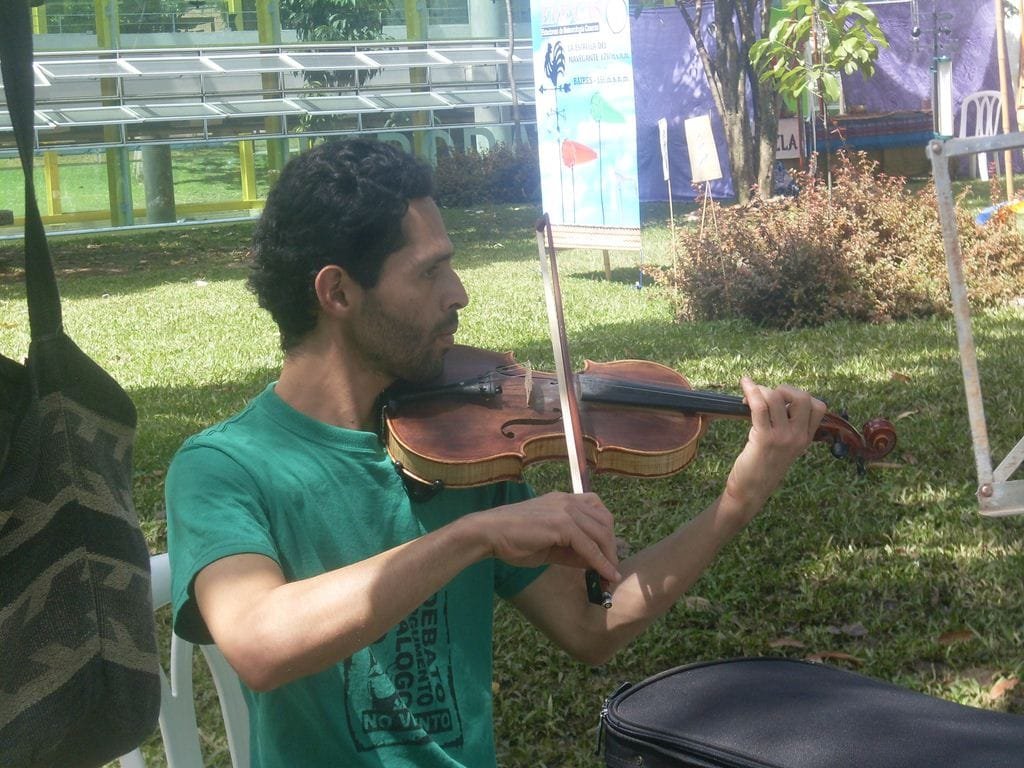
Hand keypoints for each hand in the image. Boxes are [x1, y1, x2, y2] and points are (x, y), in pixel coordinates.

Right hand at [470, 492, 620, 583]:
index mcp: (564, 501)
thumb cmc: (514, 540)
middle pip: (605, 522)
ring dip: (609, 557)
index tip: (607, 557)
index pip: (598, 512)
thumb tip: (593, 563)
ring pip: (601, 534)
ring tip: (609, 577)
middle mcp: (568, 500)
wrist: (489, 533)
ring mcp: (565, 510)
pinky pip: (589, 546)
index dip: (606, 534)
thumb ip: (572, 550)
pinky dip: (600, 563)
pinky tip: (604, 576)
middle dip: (611, 548)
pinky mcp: (561, 524)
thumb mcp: (550, 545)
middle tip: (611, 571)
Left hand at [725, 378, 826, 513]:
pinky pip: (760, 406)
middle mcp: (799, 437)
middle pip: (803, 397)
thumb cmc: (761, 467)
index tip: (782, 402)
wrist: (750, 491)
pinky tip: (744, 383)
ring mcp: (783, 437)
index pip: (819, 407)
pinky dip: (751, 391)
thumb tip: (774, 399)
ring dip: (761, 391)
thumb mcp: (783, 448)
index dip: (800, 397)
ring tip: (749, 397)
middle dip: (784, 389)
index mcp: (806, 438)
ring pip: (777, 397)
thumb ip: (786, 428)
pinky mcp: (764, 438)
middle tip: (767, 397)